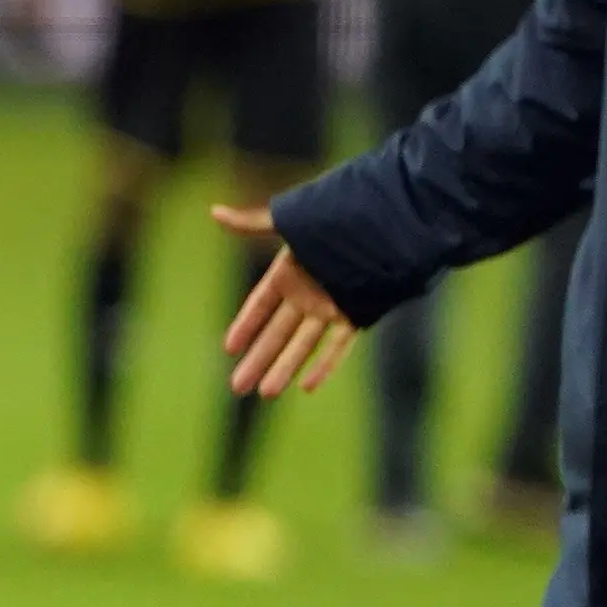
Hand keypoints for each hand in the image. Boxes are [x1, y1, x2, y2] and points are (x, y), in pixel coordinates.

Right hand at [218, 203, 358, 395]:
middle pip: (275, 334)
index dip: (244, 326)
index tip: (229, 349)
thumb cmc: (340, 216)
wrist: (392, 221)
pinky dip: (325, 366)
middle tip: (237, 386)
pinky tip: (307, 387)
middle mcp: (308, 294)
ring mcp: (332, 307)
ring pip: (302, 345)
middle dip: (256, 360)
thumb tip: (214, 212)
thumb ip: (252, 224)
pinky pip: (338, 346)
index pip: (259, 306)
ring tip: (265, 394)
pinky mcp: (357, 315)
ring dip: (284, 369)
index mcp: (289, 273)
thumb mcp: (292, 222)